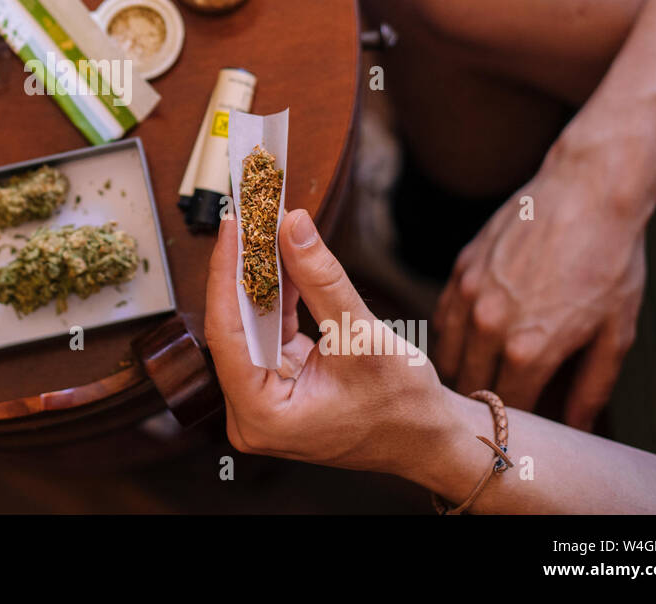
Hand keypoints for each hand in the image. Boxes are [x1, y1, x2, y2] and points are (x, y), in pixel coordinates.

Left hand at [204, 208, 452, 473]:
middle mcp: (251, 411)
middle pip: (233, 326)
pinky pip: (267, 329)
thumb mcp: (362, 336)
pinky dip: (277, 294)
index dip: (225, 274)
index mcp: (261, 416)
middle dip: (242, 271)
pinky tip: (282, 256)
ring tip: (262, 228)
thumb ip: (322, 280)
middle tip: (247, 218)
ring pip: (249, 323)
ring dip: (259, 277)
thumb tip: (291, 225)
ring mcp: (262, 397)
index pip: (225, 333)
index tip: (232, 226)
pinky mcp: (277, 381)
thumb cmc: (403, 407)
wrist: (430, 439)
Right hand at [433, 151, 646, 429]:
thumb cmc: (610, 261)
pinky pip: (443, 318)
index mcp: (527, 350)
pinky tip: (470, 341)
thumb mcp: (616, 333)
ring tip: (480, 378)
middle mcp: (488, 326)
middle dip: (483, 401)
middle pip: (468, 385)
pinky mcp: (460, 269)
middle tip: (498, 407)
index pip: (505, 409)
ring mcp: (468, 295)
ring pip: (446, 355)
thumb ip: (592, 388)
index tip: (522, 427)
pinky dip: (452, 338)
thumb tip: (575, 426)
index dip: (513, 423)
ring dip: (461, 371)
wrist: (587, 191)